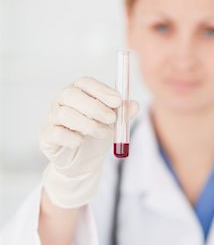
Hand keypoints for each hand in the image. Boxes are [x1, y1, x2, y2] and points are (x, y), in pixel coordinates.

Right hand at [39, 77, 138, 207]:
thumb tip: (134, 105)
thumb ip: (123, 113)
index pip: (85, 82)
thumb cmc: (96, 135)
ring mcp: (52, 117)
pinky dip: (72, 138)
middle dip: (94, 107)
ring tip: (103, 133)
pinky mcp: (46, 135)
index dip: (102, 90)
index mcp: (78, 91)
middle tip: (111, 120)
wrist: (83, 161)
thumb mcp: (114, 123)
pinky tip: (81, 142)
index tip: (118, 102)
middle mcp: (61, 100)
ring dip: (88, 124)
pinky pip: (56, 133)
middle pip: (71, 94)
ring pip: (65, 114)